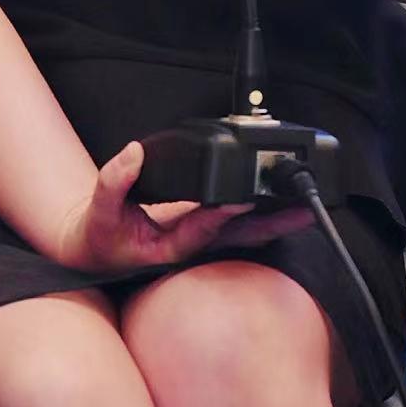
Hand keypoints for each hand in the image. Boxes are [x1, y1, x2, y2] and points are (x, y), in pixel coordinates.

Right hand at [54, 141, 313, 273]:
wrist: (98, 253)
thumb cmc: (100, 237)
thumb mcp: (98, 211)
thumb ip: (114, 182)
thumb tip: (134, 153)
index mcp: (168, 247)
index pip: (200, 230)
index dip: (221, 215)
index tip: (242, 200)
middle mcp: (193, 246)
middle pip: (240, 238)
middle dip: (273, 225)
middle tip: (305, 212)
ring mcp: (202, 239)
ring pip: (246, 234)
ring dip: (277, 222)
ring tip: (308, 209)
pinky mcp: (205, 229)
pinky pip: (240, 226)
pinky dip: (263, 216)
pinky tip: (285, 207)